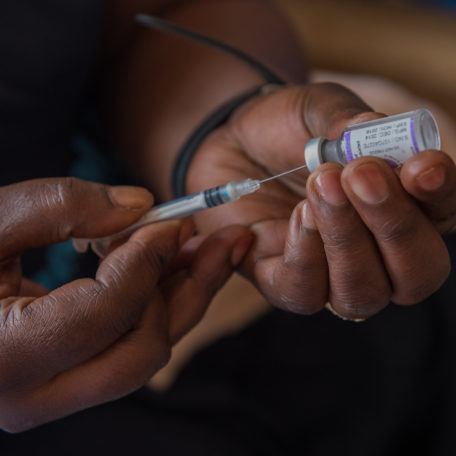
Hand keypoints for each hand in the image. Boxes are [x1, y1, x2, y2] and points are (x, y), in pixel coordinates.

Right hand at [0, 178, 251, 431]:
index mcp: (4, 357)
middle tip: (221, 239)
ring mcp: (55, 395)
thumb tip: (141, 205)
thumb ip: (59, 206)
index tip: (170, 220)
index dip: (147, 259)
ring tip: (213, 249)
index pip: (106, 311)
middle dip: (189, 288)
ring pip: (147, 351)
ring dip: (185, 296)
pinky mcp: (70, 379)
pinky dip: (160, 304)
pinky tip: (176, 266)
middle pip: (145, 348)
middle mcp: (36, 395)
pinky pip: (132, 344)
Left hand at [187, 83, 455, 319]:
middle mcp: (375, 251)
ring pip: (362, 291)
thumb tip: (373, 130)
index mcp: (401, 206)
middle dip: (394, 226)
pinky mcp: (283, 283)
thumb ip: (346, 120)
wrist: (233, 141)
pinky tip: (297, 215)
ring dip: (346, 239)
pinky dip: (305, 256)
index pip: (440, 217)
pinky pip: (305, 293)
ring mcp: (330, 275)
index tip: (422, 168)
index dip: (440, 198)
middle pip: (415, 273)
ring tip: (320, 184)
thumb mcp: (317, 111)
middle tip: (359, 175)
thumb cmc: (285, 129)